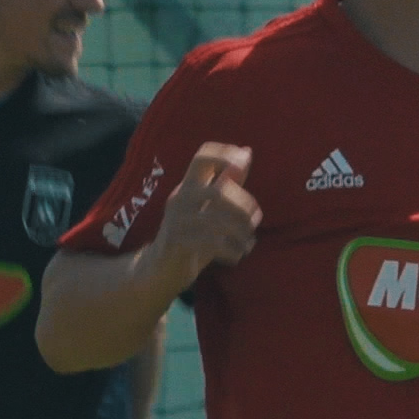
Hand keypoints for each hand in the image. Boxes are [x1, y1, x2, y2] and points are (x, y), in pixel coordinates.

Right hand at [152, 143, 260, 287]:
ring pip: (217, 220)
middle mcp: (179, 199)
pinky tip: (238, 254)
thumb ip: (227, 181)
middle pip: (219, 192)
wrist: (162, 268)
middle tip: (256, 219)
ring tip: (249, 242)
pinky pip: (212, 244)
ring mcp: (176, 221)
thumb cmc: (194, 233)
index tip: (244, 161)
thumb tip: (247, 151)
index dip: (224, 154)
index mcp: (188, 186)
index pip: (202, 158)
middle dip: (245, 206)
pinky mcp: (177, 243)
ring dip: (241, 232)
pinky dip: (232, 250)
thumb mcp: (210, 205)